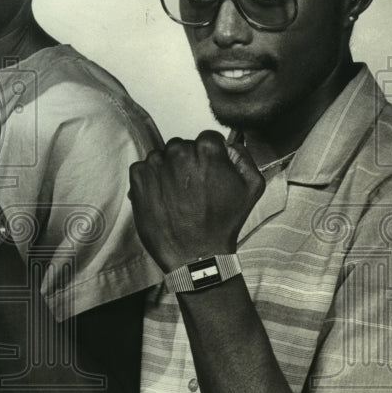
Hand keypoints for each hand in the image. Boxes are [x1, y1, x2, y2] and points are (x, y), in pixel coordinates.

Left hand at [128, 131, 263, 271]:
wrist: (196, 254)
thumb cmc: (223, 223)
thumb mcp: (252, 187)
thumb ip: (243, 157)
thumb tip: (230, 145)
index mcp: (207, 150)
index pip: (207, 138)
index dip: (210, 155)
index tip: (208, 172)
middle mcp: (179, 152)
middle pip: (182, 146)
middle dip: (188, 162)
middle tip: (193, 188)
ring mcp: (156, 165)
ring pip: (162, 156)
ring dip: (168, 170)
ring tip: (177, 196)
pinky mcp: (139, 179)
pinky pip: (143, 168)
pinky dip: (150, 179)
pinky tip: (162, 197)